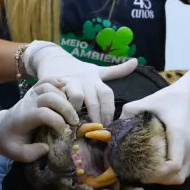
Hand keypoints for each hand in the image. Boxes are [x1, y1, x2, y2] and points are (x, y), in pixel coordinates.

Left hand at [0, 78, 80, 161]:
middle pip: (49, 97)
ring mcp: (30, 95)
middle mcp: (27, 104)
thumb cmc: (10, 142)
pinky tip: (65, 87)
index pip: (43, 114)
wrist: (0, 129)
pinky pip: (45, 80)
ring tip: (71, 111)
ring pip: (49, 87)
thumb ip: (31, 153)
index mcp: (23, 119)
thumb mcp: (17, 154)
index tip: (64, 133)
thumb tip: (46, 147)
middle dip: (66, 109)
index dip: (57, 122)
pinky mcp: (34, 91)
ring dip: (64, 97)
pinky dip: (56, 81)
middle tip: (74, 122)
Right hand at [23, 41, 137, 124]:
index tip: (109, 124)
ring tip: (78, 125)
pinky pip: (58, 97)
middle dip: (96, 117)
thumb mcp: (98, 70)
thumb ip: (116, 71)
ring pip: (76, 97)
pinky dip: (61, 107)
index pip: (107, 94)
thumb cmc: (79, 70)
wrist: (54, 58)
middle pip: (93, 100)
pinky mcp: (53, 85)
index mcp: (96, 79)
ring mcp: (69, 82)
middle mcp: (84, 81)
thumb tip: (136, 62)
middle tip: (96, 131)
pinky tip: (62, 118)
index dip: (109, 110)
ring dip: (78, 112)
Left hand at [119, 66, 189, 184]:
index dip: (158, 173)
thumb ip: (128, 114)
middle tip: (141, 173)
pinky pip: (182, 171)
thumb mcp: (146, 101)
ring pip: (181, 176)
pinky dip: (170, 174)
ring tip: (148, 171)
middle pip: (178, 177)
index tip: (142, 168)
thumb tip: (111, 128)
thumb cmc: (169, 98)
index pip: (174, 165)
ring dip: (165, 178)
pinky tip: (156, 166)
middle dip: (159, 179)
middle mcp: (187, 146)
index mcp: (179, 135)